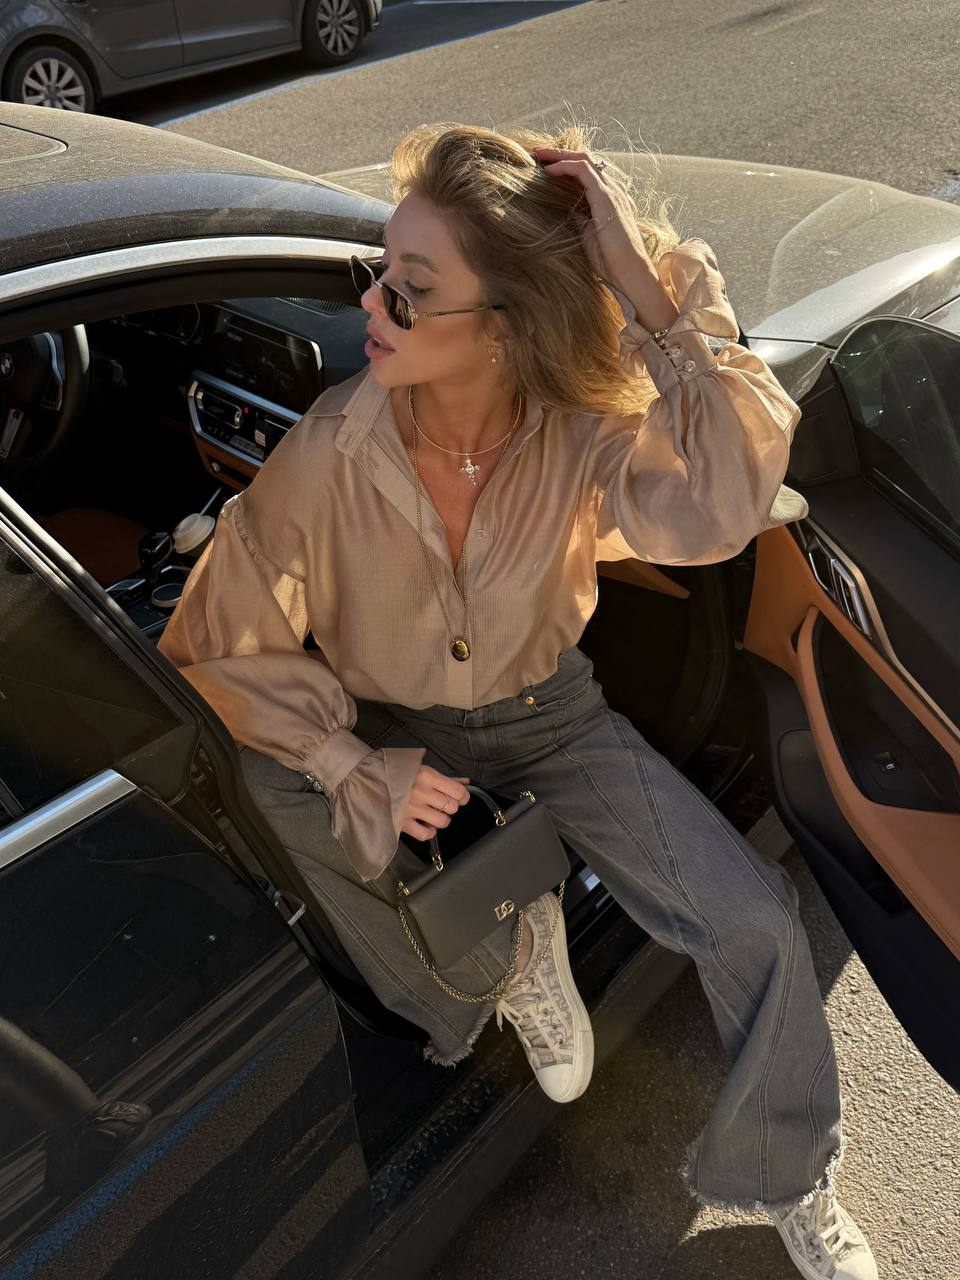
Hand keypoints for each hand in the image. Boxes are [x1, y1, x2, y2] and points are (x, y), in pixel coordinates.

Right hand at [401, 765, 470, 841]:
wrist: (366, 778)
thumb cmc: (396, 771)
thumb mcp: (421, 769)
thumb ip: (444, 778)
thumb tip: (466, 783)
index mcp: (427, 776)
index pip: (458, 791)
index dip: (463, 796)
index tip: (460, 797)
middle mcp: (421, 792)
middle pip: (452, 807)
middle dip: (451, 806)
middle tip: (443, 804)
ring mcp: (411, 809)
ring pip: (442, 821)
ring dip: (441, 819)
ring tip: (434, 814)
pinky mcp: (401, 822)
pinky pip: (425, 834)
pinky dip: (429, 832)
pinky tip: (426, 825)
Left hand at [531, 145, 654, 289]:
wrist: (629, 273)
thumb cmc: (610, 261)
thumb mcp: (587, 234)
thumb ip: (578, 218)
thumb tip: (560, 210)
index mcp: (608, 198)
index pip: (585, 172)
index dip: (563, 165)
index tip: (541, 166)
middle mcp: (612, 189)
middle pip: (584, 160)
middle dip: (558, 154)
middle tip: (536, 153)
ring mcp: (611, 191)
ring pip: (583, 160)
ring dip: (558, 156)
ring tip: (538, 156)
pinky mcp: (607, 196)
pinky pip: (583, 171)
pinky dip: (564, 167)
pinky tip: (549, 171)